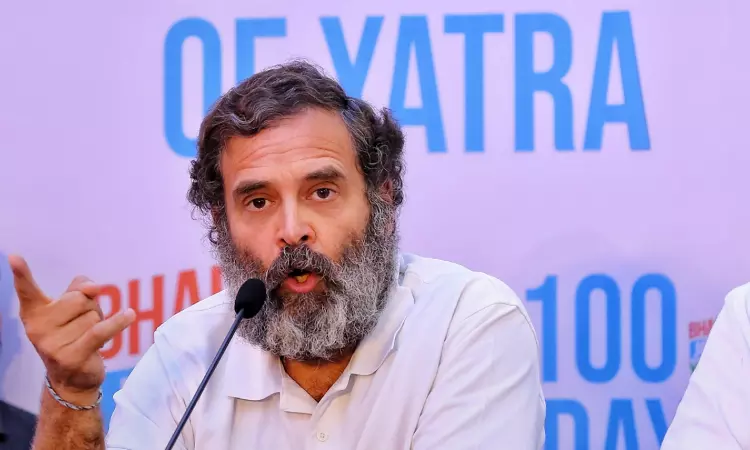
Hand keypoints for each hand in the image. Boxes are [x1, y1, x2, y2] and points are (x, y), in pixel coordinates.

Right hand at [9, 255, 134, 404]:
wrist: (72, 378)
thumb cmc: (73, 334)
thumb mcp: (73, 308)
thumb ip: (80, 288)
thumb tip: (94, 287)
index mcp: (34, 313)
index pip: (28, 291)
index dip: (21, 274)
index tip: (14, 257)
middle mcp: (38, 328)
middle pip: (79, 299)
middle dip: (90, 308)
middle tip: (82, 326)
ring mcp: (52, 344)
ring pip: (93, 315)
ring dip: (99, 322)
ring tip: (88, 338)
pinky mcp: (72, 356)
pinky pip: (100, 330)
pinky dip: (118, 322)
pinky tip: (129, 315)